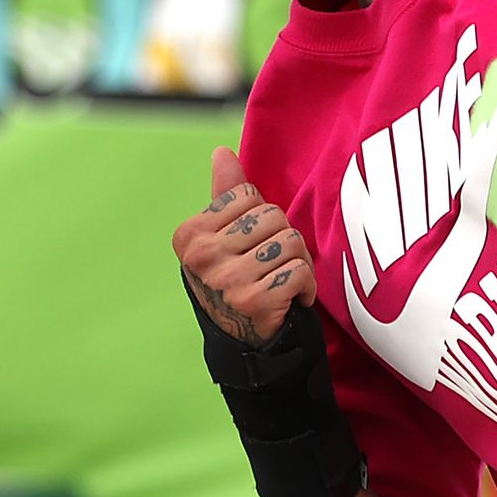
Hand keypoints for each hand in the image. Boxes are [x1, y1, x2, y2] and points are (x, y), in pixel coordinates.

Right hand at [171, 147, 316, 346]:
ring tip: (285, 280)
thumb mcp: (223, 238)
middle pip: (272, 215)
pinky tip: (294, 299)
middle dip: (284, 238)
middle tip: (275, 265)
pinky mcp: (255, 301)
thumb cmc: (237, 281)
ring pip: (290, 241)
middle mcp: (202, 257)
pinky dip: (307, 285)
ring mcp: (227, 280)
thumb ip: (225, 195)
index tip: (255, 243)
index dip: (262, 217)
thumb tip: (222, 152)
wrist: (246, 344)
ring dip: (299, 262)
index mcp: (190, 236)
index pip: (248, 195)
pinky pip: (301, 271)